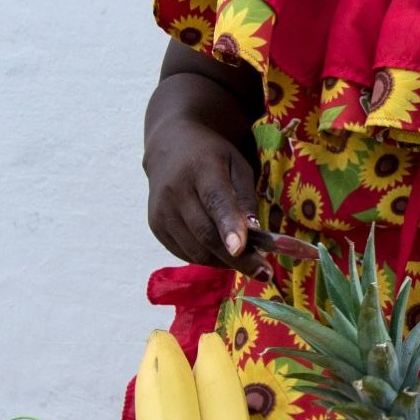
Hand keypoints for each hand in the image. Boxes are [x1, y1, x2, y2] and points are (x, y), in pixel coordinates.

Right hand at [144, 114, 266, 273]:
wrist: (170, 147)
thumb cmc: (212, 157)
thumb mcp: (238, 166)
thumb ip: (245, 198)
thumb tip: (254, 234)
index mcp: (201, 168)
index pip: (215, 201)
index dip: (228, 227)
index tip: (240, 249)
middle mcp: (175, 191)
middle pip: (206, 234)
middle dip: (237, 258)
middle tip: (264, 272)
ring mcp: (162, 211)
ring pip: (195, 250)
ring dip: (224, 261)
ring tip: (245, 259)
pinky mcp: (156, 226)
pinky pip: (185, 253)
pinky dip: (207, 258)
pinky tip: (221, 252)